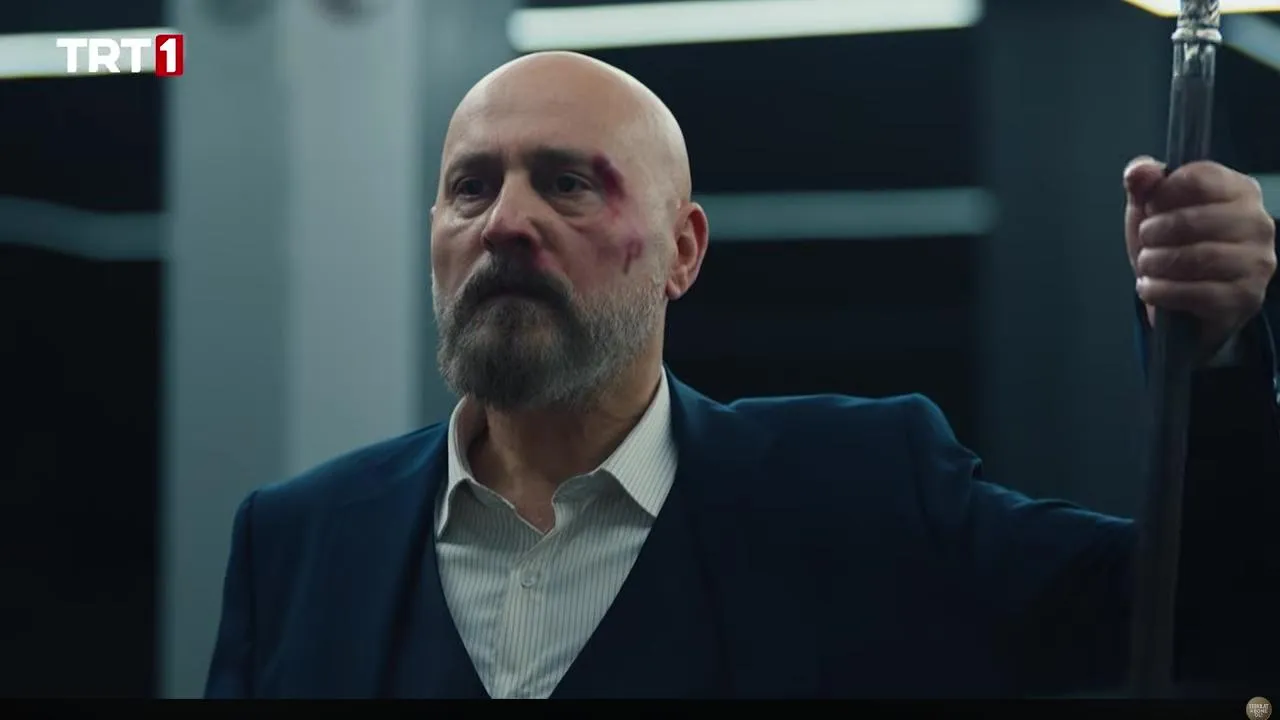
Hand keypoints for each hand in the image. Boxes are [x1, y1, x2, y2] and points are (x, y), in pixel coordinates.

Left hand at [1125, 156, 1275, 354]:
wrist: (1184, 301)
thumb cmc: (1172, 246)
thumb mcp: (1153, 210)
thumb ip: (1144, 184)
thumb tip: (1138, 172)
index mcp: (1240, 190)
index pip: (1198, 178)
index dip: (1161, 194)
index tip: (1150, 210)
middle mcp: (1258, 223)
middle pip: (1192, 220)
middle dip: (1154, 234)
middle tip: (1144, 243)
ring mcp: (1257, 262)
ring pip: (1197, 257)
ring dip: (1156, 263)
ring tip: (1146, 267)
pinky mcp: (1246, 297)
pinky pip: (1197, 292)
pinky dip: (1161, 291)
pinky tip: (1150, 289)